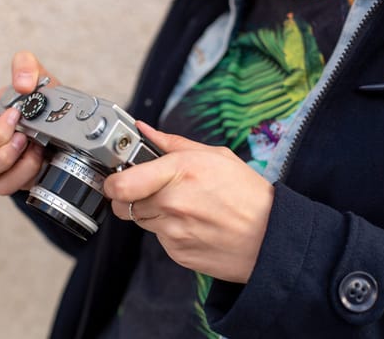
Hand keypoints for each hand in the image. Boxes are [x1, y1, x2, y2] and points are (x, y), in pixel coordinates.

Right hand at [0, 51, 59, 194]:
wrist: (62, 120)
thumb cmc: (41, 99)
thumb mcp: (36, 75)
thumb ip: (25, 66)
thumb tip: (22, 84)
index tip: (18, 115)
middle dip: (4, 155)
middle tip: (26, 137)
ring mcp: (3, 167)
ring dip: (18, 170)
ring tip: (36, 150)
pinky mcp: (19, 178)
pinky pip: (12, 189)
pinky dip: (28, 176)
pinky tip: (42, 160)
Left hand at [104, 121, 273, 283]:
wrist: (271, 237)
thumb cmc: (247, 194)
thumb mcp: (214, 156)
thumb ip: (171, 143)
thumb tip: (143, 130)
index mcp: (180, 172)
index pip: (120, 185)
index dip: (112, 183)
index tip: (115, 179)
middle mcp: (172, 204)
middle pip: (124, 205)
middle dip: (132, 196)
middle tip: (152, 190)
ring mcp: (174, 232)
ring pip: (140, 221)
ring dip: (152, 213)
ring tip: (183, 206)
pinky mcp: (177, 253)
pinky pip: (159, 239)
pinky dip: (169, 231)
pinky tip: (193, 224)